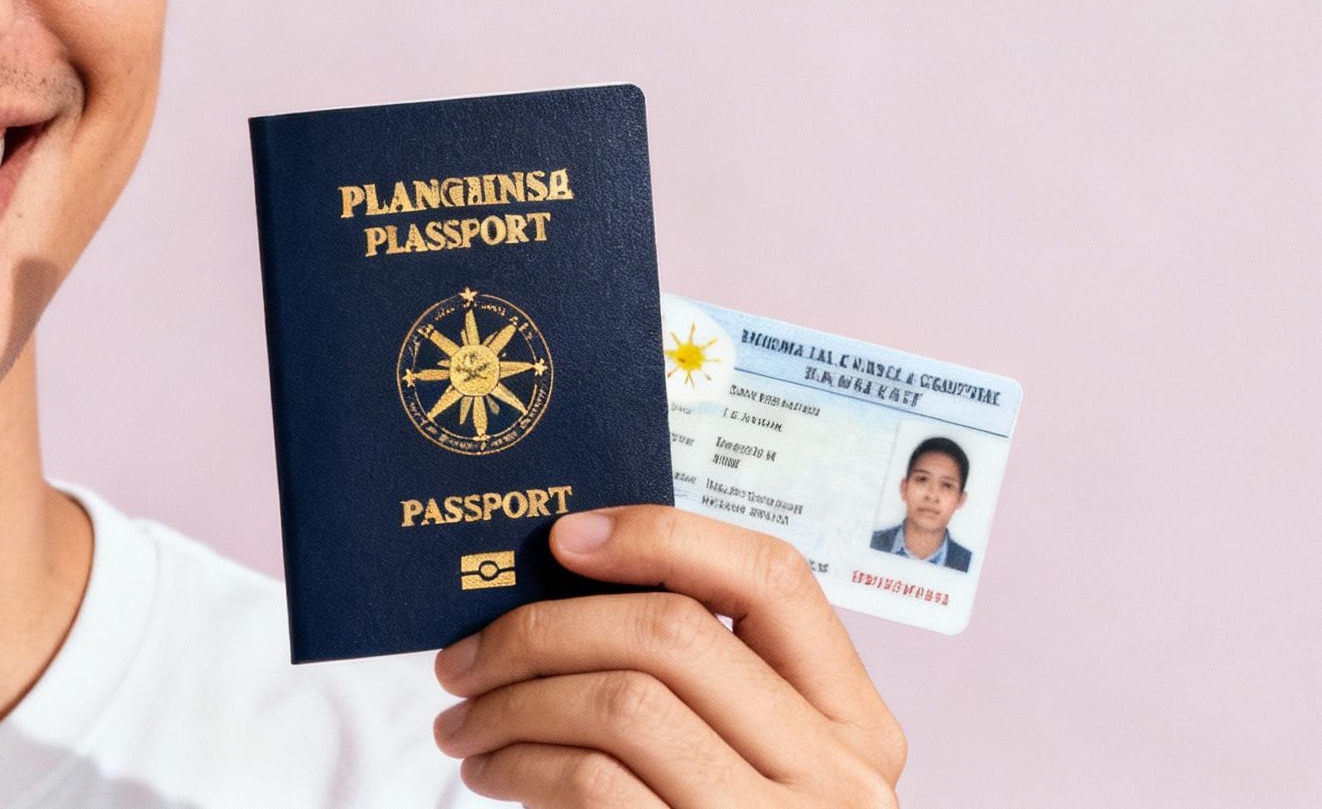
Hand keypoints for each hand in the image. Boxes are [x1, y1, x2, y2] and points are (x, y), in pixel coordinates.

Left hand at [433, 506, 904, 806]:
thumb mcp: (764, 768)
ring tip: (466, 719)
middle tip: (469, 654)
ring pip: (622, 703)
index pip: (773, 579)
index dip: (663, 536)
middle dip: (545, 627)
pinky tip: (495, 772)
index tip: (565, 537)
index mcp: (854, 722)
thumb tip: (568, 591)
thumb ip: (708, 689)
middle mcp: (833, 773)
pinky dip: (522, 764)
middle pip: (671, 632)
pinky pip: (593, 785)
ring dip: (516, 699)